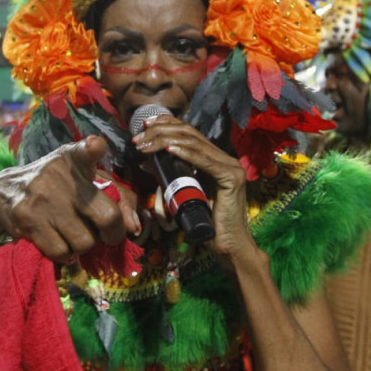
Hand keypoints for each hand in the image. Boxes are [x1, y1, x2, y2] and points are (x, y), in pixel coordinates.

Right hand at [0, 136, 139, 263]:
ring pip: (84, 241)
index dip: (93, 147)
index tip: (95, 146)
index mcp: (74, 159)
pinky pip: (61, 252)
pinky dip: (65, 254)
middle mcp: (59, 176)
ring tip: (75, 235)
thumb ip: (115, 193)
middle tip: (105, 234)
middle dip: (112, 234)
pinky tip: (59, 241)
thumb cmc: (55, 184)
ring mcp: (43, 199)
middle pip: (106, 217)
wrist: (5, 191)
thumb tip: (133, 226)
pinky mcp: (28, 220)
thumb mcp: (81, 175)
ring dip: (84, 245)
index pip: (87, 149)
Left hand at [130, 113, 256, 262]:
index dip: (167, 124)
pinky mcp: (231, 178)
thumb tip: (146, 161)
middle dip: (160, 132)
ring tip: (145, 144)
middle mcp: (225, 159)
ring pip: (194, 144)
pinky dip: (185, 153)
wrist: (228, 246)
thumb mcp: (184, 194)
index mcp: (216, 159)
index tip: (144, 126)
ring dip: (165, 141)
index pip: (190, 133)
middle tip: (138, 137)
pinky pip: (205, 162)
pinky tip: (169, 149)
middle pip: (190, 134)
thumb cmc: (206, 223)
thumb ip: (171, 176)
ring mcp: (231, 167)